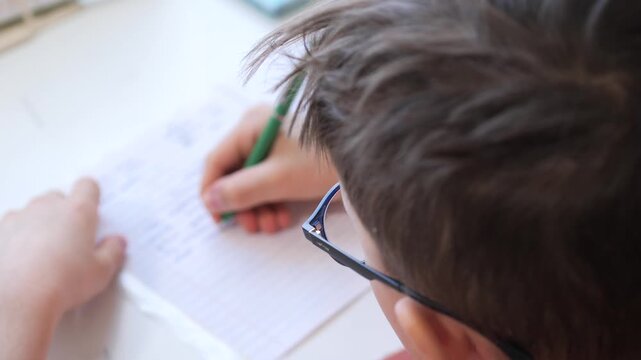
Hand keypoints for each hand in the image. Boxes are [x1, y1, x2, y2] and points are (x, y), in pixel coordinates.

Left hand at [0, 178, 126, 317]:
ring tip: (44, 253)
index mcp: (78, 212)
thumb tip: (116, 243)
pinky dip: (16, 237)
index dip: (91, 196)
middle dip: (65, 212)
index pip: (87, 186)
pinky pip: (11, 226)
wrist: (17, 301)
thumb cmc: (59, 284)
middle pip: (58, 197)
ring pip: (33, 211)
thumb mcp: (101, 272)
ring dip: (39, 224)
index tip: (91, 209)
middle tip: (70, 239)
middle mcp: (47, 208)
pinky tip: (22, 260)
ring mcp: (20, 217)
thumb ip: (112, 252)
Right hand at [201, 104, 337, 232]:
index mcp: (251, 125)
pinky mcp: (289, 162)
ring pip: (252, 184)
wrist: (367, 161)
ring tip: (272, 225)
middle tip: (253, 227)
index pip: (216, 160)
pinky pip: (269, 184)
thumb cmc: (321, 162)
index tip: (218, 219)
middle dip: (243, 205)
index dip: (212, 191)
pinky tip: (282, 218)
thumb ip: (241, 190)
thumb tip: (210, 200)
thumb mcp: (278, 179)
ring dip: (258, 208)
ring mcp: (275, 147)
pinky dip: (272, 203)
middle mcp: (259, 132)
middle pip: (234, 174)